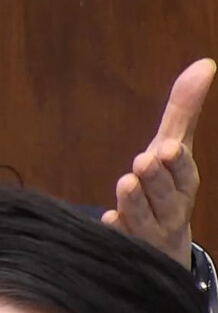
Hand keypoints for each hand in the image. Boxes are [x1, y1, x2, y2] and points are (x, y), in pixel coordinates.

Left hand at [102, 58, 215, 269]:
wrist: (162, 246)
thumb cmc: (168, 188)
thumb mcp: (174, 149)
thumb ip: (184, 110)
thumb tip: (205, 64)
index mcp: (183, 186)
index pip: (184, 174)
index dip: (178, 163)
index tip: (167, 148)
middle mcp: (169, 211)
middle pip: (165, 197)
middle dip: (157, 179)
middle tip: (143, 160)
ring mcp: (147, 232)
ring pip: (142, 219)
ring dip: (134, 202)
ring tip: (126, 184)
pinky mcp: (124, 248)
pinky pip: (119, 243)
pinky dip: (116, 232)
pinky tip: (108, 221)